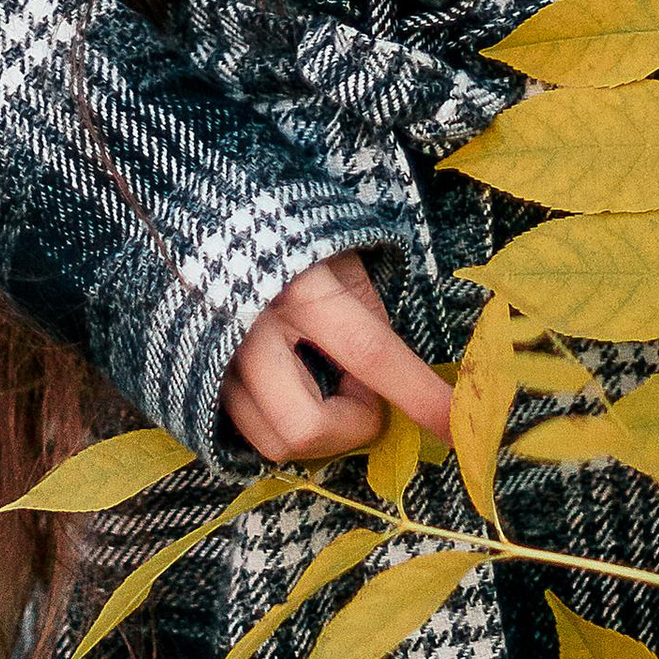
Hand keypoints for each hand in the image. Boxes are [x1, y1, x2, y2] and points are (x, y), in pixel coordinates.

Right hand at [219, 253, 455, 465]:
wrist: (206, 216)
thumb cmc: (290, 234)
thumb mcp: (343, 261)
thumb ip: (368, 323)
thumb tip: (394, 389)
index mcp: (299, 287)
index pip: (370, 352)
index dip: (419, 395)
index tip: (460, 427)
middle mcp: (251, 329)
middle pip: (307, 426)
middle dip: (351, 427)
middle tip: (363, 391)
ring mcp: (216, 360)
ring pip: (274, 441)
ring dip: (319, 428)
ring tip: (326, 382)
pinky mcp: (199, 380)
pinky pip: (249, 434)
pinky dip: (284, 424)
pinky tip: (295, 387)